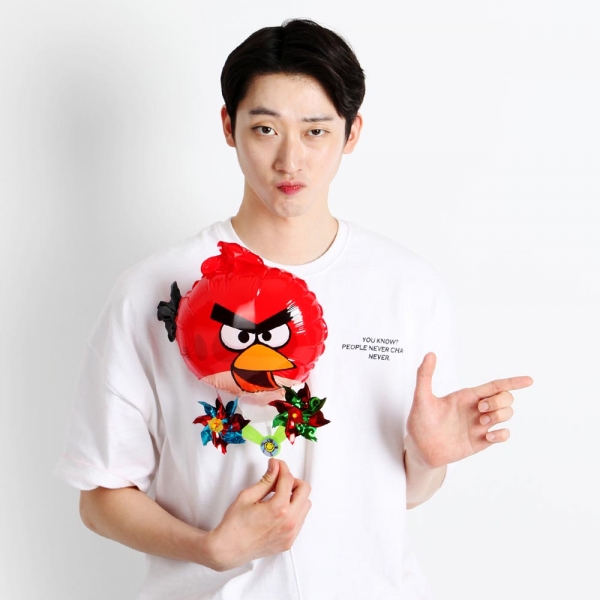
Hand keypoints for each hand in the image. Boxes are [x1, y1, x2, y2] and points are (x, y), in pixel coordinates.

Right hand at [207, 458, 310, 570]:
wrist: (228, 550)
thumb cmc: (234, 524)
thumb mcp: (247, 496)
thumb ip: (266, 480)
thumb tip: (276, 467)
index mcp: (278, 509)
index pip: (288, 479)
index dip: (282, 467)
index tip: (276, 464)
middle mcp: (288, 522)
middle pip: (305, 490)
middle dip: (293, 480)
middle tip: (280, 480)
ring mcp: (290, 533)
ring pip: (305, 505)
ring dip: (296, 496)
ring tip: (279, 495)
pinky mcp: (289, 541)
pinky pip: (300, 520)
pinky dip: (294, 510)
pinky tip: (280, 509)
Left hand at [406, 353, 532, 467]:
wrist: (419, 447)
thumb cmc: (420, 421)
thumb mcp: (422, 397)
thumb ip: (425, 375)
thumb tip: (430, 354)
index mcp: (467, 396)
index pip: (495, 386)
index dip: (513, 382)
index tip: (529, 380)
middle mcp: (477, 409)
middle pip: (505, 398)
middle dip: (499, 401)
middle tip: (481, 409)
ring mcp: (480, 425)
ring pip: (507, 415)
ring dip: (500, 416)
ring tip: (482, 422)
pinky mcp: (480, 441)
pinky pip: (503, 435)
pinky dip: (501, 435)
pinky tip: (487, 437)